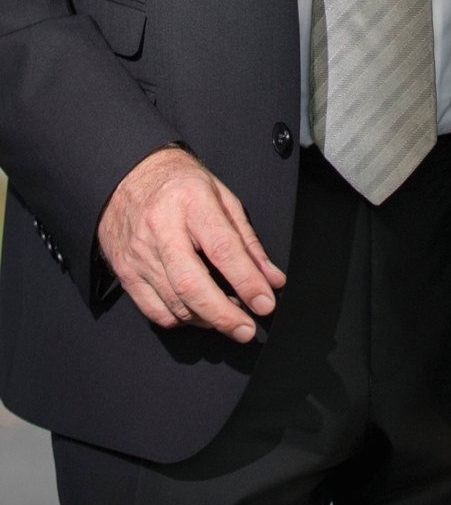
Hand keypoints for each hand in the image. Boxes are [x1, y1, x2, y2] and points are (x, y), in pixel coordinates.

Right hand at [97, 146, 285, 339]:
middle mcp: (161, 228)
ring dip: (206, 319)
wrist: (127, 174)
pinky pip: (154, 311)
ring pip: (174, 303)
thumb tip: (272, 280)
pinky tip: (197, 312)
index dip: (247, 281)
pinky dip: (180, 320)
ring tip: (226, 316)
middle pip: (192, 284)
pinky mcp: (125, 271)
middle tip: (246, 330)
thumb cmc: (181, 184)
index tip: (265, 303)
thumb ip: (247, 241)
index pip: (222, 249)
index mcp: (191, 201)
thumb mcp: (221, 196)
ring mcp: (139, 253)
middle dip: (223, 315)